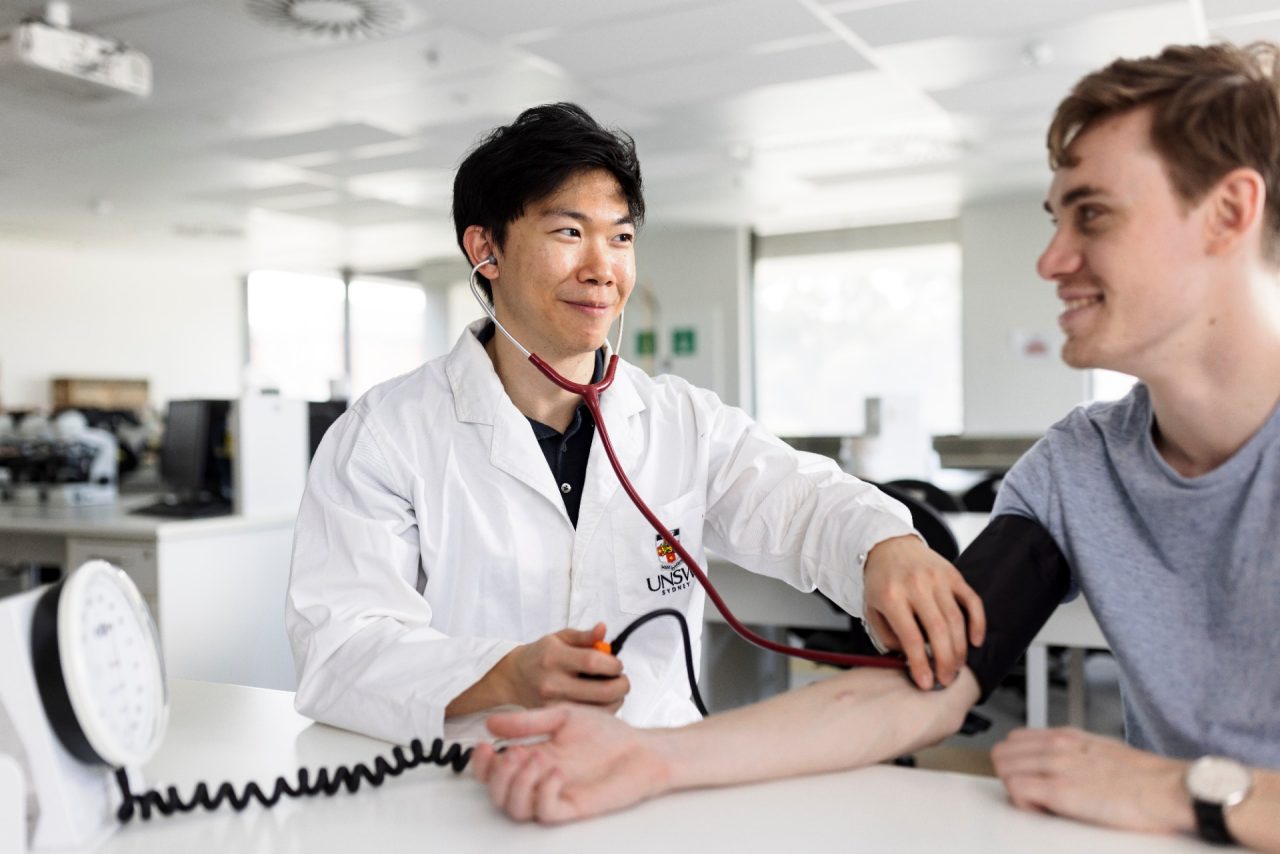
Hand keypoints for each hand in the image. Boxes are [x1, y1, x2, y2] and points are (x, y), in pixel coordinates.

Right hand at [471, 705, 668, 822]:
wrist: (641, 748)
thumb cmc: (606, 734)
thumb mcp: (562, 717)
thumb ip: (528, 722)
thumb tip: (491, 723)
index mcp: (532, 758)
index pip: (493, 771)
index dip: (480, 764)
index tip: (483, 745)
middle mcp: (539, 780)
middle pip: (498, 795)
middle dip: (497, 776)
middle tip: (514, 754)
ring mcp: (555, 795)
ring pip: (516, 809)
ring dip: (518, 784)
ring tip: (536, 759)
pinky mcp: (574, 806)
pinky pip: (546, 812)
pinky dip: (543, 793)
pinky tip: (556, 771)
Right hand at [498, 623, 628, 710]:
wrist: (514, 679)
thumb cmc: (541, 655)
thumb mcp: (560, 638)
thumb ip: (585, 636)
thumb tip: (603, 629)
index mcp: (555, 657)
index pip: (593, 662)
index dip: (613, 664)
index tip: (617, 664)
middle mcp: (554, 683)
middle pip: (602, 691)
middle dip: (622, 685)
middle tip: (622, 679)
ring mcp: (555, 704)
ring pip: (600, 709)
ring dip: (616, 700)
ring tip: (612, 689)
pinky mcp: (557, 717)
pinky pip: (590, 718)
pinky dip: (603, 711)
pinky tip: (600, 700)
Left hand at [863, 535, 985, 689]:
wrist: (889, 545)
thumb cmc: (881, 582)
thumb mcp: (872, 609)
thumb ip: (888, 636)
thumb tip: (910, 661)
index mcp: (891, 596)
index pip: (910, 637)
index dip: (920, 664)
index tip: (925, 683)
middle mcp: (916, 586)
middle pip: (938, 631)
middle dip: (945, 661)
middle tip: (946, 680)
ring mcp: (937, 579)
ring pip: (957, 620)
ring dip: (960, 649)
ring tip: (956, 668)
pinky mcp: (954, 574)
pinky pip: (973, 601)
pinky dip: (978, 623)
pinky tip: (975, 641)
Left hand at [992, 728, 1193, 833]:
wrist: (1169, 789)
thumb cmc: (1144, 777)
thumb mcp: (1102, 751)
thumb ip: (1076, 754)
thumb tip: (1062, 767)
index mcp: (1067, 736)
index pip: (1016, 739)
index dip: (1017, 762)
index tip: (1029, 778)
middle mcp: (1057, 745)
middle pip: (1003, 753)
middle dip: (1011, 775)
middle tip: (1031, 794)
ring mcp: (1057, 766)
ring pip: (1004, 768)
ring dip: (1015, 788)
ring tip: (1040, 804)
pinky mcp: (1060, 791)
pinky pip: (1017, 790)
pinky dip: (1023, 804)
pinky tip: (1045, 811)